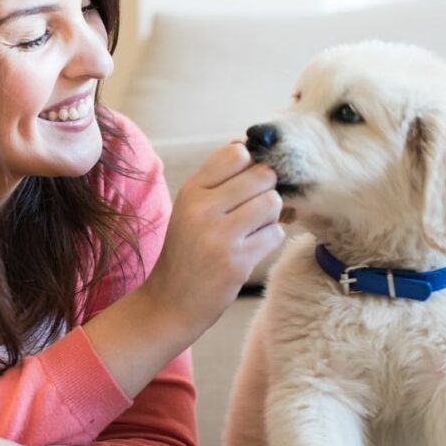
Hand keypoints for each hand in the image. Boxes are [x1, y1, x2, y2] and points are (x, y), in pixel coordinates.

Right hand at [142, 141, 283, 336]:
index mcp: (191, 190)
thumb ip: (216, 179)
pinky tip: (252, 248)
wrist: (171, 301)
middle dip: (267, 190)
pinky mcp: (236, 262)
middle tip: (255, 208)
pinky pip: (275, 234)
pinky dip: (270, 239)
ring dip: (271, 216)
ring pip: (272, 203)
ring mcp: (219, 236)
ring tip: (254, 228)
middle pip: (262, 175)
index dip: (250, 165)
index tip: (246, 183)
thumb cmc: (187, 250)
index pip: (236, 153)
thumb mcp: (190, 208)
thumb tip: (244, 144)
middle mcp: (202, 208)